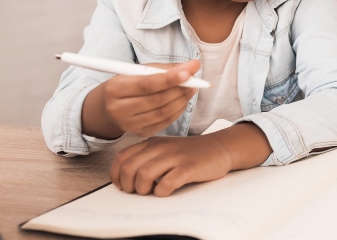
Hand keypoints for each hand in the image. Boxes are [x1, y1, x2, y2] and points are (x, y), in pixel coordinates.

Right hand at [83, 60, 199, 138]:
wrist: (108, 107)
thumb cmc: (127, 84)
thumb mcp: (138, 71)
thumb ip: (164, 68)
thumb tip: (191, 66)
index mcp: (115, 89)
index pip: (146, 85)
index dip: (169, 79)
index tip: (188, 72)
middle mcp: (119, 109)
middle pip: (156, 100)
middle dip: (179, 89)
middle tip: (195, 79)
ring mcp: (129, 124)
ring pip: (162, 113)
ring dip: (182, 100)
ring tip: (192, 88)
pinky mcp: (139, 133)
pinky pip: (164, 123)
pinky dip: (178, 111)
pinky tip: (183, 101)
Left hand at [110, 123, 271, 196]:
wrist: (219, 147)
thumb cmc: (190, 153)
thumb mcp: (165, 149)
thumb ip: (147, 158)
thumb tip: (126, 179)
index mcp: (152, 143)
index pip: (122, 157)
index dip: (116, 174)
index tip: (120, 185)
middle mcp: (161, 147)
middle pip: (130, 168)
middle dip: (128, 185)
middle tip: (135, 192)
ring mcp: (175, 156)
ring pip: (144, 174)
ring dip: (142, 189)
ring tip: (149, 193)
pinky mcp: (189, 167)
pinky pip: (167, 182)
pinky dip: (161, 192)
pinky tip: (165, 192)